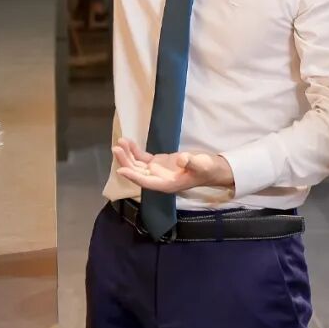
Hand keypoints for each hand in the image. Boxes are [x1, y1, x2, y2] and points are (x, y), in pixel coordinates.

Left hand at [112, 138, 234, 193]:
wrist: (211, 168)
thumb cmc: (207, 169)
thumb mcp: (202, 166)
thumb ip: (191, 162)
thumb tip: (181, 158)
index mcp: (167, 185)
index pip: (146, 182)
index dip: (133, 177)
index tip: (121, 170)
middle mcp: (158, 179)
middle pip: (138, 172)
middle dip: (126, 162)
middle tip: (117, 149)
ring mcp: (157, 171)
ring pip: (137, 165)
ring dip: (128, 155)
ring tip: (120, 142)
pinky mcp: (158, 163)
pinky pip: (143, 158)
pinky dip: (135, 151)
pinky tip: (128, 142)